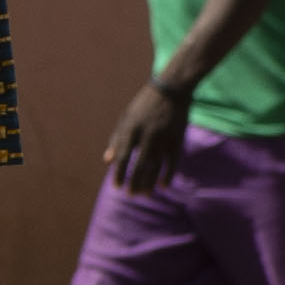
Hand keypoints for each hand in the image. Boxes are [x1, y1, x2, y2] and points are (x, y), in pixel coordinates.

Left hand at [104, 77, 193, 194]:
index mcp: (131, 128)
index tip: (116, 186)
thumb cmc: (144, 106)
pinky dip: (168, 174)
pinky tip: (163, 185)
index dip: (119, 173)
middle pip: (139, 165)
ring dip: (149, 182)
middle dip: (134, 182)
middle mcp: (147, 134)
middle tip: (130, 195)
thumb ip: (116, 139)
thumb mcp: (126, 118)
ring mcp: (164, 137)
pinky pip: (172, 161)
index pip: (123, 156)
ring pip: (156, 166)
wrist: (172, 90)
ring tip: (144, 194)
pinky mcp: (177, 139)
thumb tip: (107, 161)